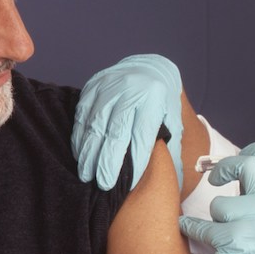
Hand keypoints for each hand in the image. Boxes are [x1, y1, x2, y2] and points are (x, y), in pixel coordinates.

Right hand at [72, 54, 183, 190]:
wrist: (150, 69)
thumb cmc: (163, 102)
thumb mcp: (174, 120)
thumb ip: (172, 148)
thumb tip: (174, 181)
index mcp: (154, 99)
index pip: (142, 135)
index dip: (135, 161)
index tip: (129, 184)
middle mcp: (130, 90)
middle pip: (116, 131)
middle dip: (108, 161)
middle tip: (103, 184)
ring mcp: (109, 86)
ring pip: (95, 124)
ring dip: (89, 152)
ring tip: (87, 175)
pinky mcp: (92, 86)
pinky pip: (82, 115)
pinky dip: (80, 137)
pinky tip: (81, 154)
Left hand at [179, 142, 254, 253]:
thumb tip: (231, 164)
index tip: (242, 153)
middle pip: (246, 164)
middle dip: (223, 168)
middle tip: (214, 178)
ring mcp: (254, 221)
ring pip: (219, 203)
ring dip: (215, 217)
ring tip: (225, 231)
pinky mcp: (233, 240)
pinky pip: (200, 225)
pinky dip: (190, 228)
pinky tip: (188, 229)